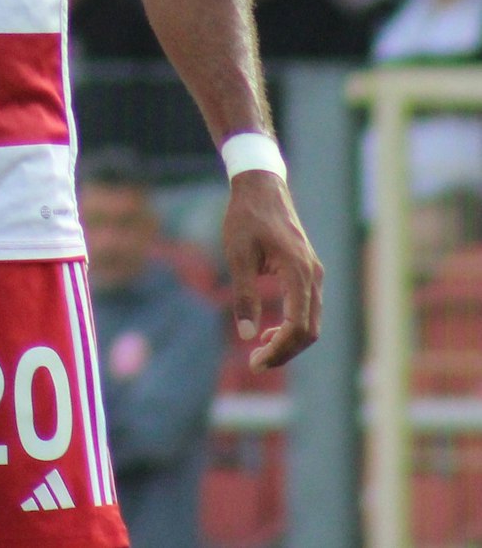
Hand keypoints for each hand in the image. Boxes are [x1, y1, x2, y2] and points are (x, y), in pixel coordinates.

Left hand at [223, 171, 323, 369]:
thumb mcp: (237, 255)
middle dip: (285, 351)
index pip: (298, 325)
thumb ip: (244, 295)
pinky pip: (307, 308)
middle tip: (255, 364)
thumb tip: (246, 335)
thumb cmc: (246, 218)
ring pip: (311, 321)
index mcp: (298, 272)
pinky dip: (292, 326)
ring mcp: (314, 273)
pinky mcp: (307, 272)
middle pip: (310, 330)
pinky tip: (268, 333)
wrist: (261, 187)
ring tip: (260, 352)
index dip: (279, 349)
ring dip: (289, 341)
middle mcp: (313, 275)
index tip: (255, 361)